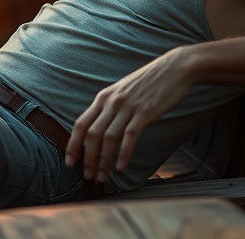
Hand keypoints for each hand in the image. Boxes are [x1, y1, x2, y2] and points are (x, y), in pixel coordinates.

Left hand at [64, 49, 194, 182]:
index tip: (69, 162)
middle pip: (92, 134)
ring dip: (103, 161)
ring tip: (103, 177)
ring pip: (108, 138)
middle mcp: (112, 102)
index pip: (81, 124)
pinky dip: (124, 154)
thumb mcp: (122, 91)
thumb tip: (100, 129)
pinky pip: (130, 136)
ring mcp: (128, 106)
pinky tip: (121, 167)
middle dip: (87, 159)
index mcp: (104, 97)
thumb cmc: (149, 83)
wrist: (175, 68)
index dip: (73, 144)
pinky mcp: (145, 111)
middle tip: (87, 177)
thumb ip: (110, 107)